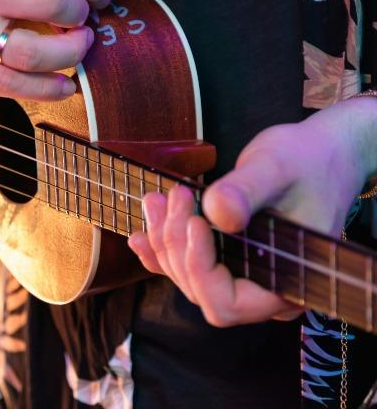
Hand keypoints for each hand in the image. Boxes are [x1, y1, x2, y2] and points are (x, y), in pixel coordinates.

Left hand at [128, 99, 376, 326]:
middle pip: (198, 288)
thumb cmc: (308, 161)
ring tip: (156, 199)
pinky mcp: (226, 258)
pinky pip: (186, 265)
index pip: (226, 302)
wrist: (318, 154)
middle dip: (176, 243)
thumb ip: (247, 191)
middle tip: (175, 195)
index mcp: (285, 284)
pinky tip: (138, 235)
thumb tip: (218, 213)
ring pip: (187, 275)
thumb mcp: (277, 168)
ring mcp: (241, 276)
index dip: (200, 268)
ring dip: (164, 239)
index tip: (194, 222)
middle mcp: (260, 289)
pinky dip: (159, 250)